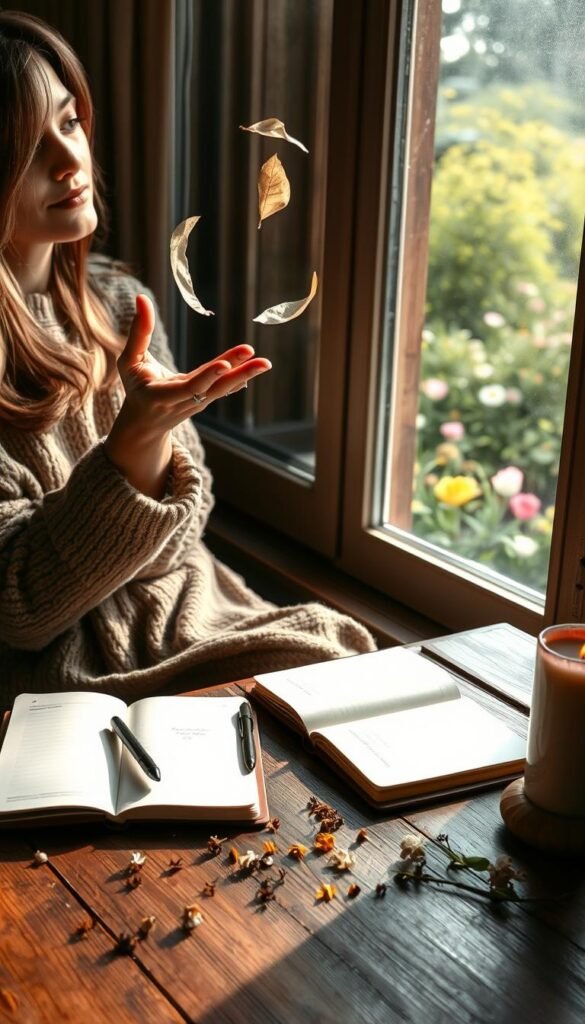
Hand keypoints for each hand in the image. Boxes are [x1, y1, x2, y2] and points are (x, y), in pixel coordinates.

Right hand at [104, 294, 270, 496]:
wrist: (144, 421)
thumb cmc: (135, 386)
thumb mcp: (129, 361)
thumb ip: (139, 332)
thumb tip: (142, 298)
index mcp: (163, 395)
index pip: (189, 387)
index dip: (207, 376)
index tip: (225, 365)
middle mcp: (184, 402)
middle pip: (214, 388)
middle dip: (237, 375)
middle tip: (260, 360)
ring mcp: (198, 403)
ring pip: (223, 388)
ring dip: (245, 375)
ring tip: (265, 362)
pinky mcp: (205, 399)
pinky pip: (224, 389)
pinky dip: (239, 380)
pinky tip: (255, 368)